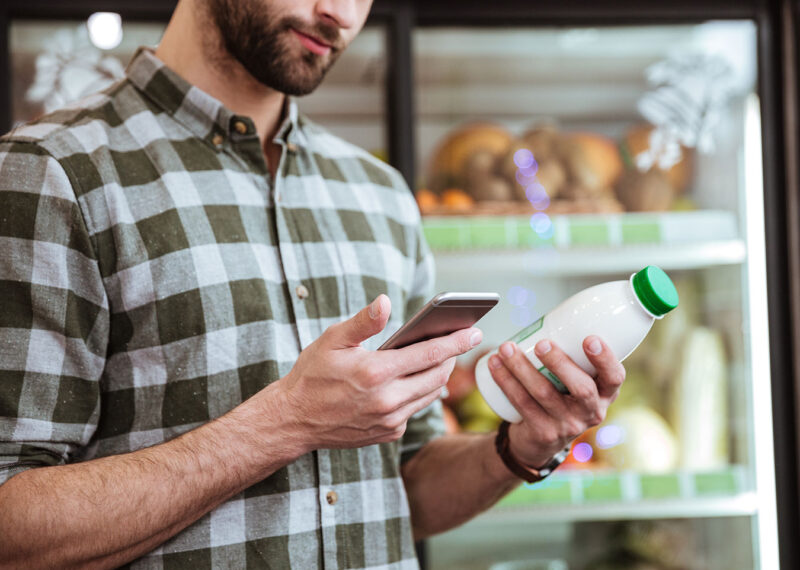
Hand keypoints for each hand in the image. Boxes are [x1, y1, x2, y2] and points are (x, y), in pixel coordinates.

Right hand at [272, 295, 482, 450]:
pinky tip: (413, 380)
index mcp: (376, 372)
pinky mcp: (388, 434)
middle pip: (437, 375)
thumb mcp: (333, 340)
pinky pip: (414, 409)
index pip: (429, 354)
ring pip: (429, 394)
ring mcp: (389, 420)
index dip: (456, 341)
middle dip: (451, 357)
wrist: (294, 420)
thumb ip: (364, 321)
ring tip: (442, 357)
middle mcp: (387, 400)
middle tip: (459, 340)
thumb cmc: (312, 374)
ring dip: (438, 375)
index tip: (475, 331)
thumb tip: (386, 302)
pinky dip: (418, 393)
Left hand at [487, 336, 624, 468]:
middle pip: (582, 389)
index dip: (605, 359)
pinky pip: (522, 404)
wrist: (540, 440)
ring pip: (544, 394)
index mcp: (605, 393)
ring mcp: (568, 425)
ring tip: (506, 348)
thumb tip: (554, 313)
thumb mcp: (577, 380)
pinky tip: (494, 365)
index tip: (589, 339)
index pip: (615, 377)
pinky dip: (505, 381)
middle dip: (560, 363)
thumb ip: (573, 354)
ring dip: (521, 368)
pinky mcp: (543, 433)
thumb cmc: (561, 396)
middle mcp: (591, 412)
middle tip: (541, 343)